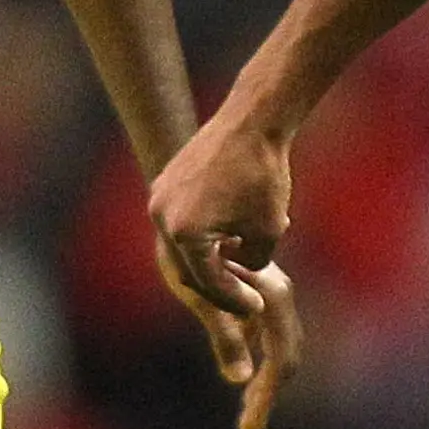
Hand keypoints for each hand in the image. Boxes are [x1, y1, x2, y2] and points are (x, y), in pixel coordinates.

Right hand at [147, 113, 293, 310]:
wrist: (252, 122)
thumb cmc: (263, 174)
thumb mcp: (268, 230)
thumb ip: (253, 263)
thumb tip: (239, 270)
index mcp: (185, 234)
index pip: (209, 282)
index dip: (235, 299)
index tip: (256, 306)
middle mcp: (162, 217)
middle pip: (188, 269)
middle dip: (217, 286)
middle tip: (243, 296)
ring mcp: (160, 199)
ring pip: (181, 246)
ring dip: (207, 261)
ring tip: (237, 267)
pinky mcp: (165, 184)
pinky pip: (179, 223)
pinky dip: (200, 238)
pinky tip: (227, 238)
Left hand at [155, 237, 301, 428]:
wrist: (188, 199)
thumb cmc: (186, 242)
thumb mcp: (198, 293)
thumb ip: (223, 333)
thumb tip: (239, 379)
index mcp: (266, 294)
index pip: (280, 357)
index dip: (267, 395)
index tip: (249, 428)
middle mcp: (274, 291)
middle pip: (285, 353)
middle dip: (268, 394)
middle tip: (249, 428)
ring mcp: (267, 291)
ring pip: (279, 344)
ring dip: (267, 381)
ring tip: (249, 414)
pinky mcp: (255, 290)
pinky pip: (266, 332)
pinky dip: (258, 359)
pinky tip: (244, 381)